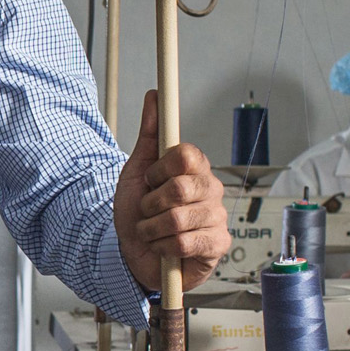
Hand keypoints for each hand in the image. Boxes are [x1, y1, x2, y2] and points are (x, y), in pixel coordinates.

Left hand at [114, 91, 230, 292]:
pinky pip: (183, 242)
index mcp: (195, 168)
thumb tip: (154, 96)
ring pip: (177, 218)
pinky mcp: (217, 245)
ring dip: (152, 228)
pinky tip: (163, 248)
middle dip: (151, 203)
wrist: (133, 254)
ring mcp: (217, 218)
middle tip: (147, 210)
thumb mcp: (137, 171)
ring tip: (152, 231)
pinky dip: (162, 247)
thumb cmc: (139, 213)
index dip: (160, 169)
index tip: (150, 180)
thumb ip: (150, 134)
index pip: (186, 154)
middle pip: (180, 187)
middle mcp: (211, 190)